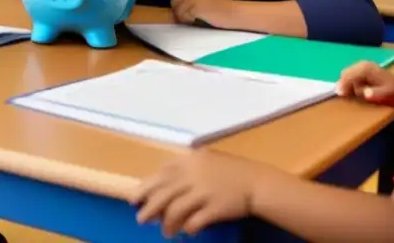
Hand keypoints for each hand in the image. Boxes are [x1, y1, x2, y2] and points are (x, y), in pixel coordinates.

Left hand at [132, 151, 260, 236]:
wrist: (257, 182)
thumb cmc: (230, 171)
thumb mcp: (205, 161)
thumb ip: (184, 168)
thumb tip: (164, 184)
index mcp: (189, 161)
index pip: (161, 175)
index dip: (146, 187)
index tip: (136, 199)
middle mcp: (193, 175)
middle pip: (163, 193)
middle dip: (149, 208)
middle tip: (140, 219)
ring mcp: (204, 192)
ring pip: (176, 210)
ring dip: (167, 223)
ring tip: (165, 232)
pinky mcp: (215, 208)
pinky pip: (195, 221)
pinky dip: (188, 227)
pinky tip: (186, 231)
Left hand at [170, 0, 235, 27]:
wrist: (234, 13)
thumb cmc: (220, 11)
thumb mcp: (203, 2)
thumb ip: (190, 4)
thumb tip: (175, 13)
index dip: (179, 9)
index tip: (186, 16)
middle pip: (175, 4)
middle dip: (179, 13)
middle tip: (190, 20)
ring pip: (178, 12)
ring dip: (185, 19)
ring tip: (197, 21)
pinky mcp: (195, 8)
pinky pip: (184, 17)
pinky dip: (189, 21)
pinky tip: (199, 21)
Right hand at [336, 62, 393, 108]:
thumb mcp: (387, 95)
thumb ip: (375, 94)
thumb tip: (364, 93)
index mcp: (365, 69)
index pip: (347, 75)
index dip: (342, 85)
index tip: (341, 96)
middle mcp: (363, 65)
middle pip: (345, 74)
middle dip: (344, 85)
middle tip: (346, 97)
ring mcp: (364, 67)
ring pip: (348, 75)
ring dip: (348, 84)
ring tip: (351, 95)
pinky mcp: (366, 71)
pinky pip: (353, 76)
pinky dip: (352, 83)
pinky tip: (357, 91)